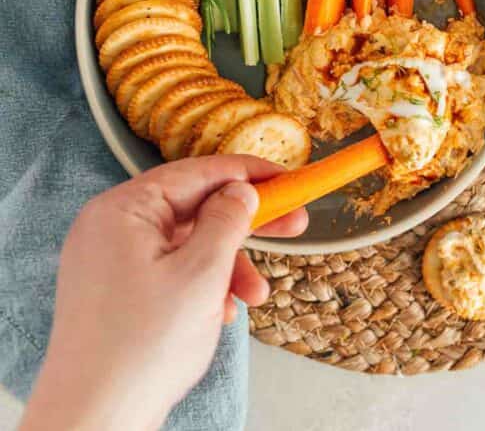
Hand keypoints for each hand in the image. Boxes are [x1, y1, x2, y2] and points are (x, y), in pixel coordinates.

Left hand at [20, 156, 306, 430]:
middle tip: (294, 225)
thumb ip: (227, 222)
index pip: (196, 173)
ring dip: (227, 265)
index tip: (286, 179)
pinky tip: (221, 313)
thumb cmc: (141, 348)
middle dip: (244, 224)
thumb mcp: (202, 274)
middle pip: (193, 208)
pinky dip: (202, 284)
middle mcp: (112, 226)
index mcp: (123, 210)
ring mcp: (112, 259)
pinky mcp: (117, 289)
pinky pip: (171, 270)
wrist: (95, 422)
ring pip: (186, 244)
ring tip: (255, 297)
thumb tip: (241, 191)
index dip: (247, 173)